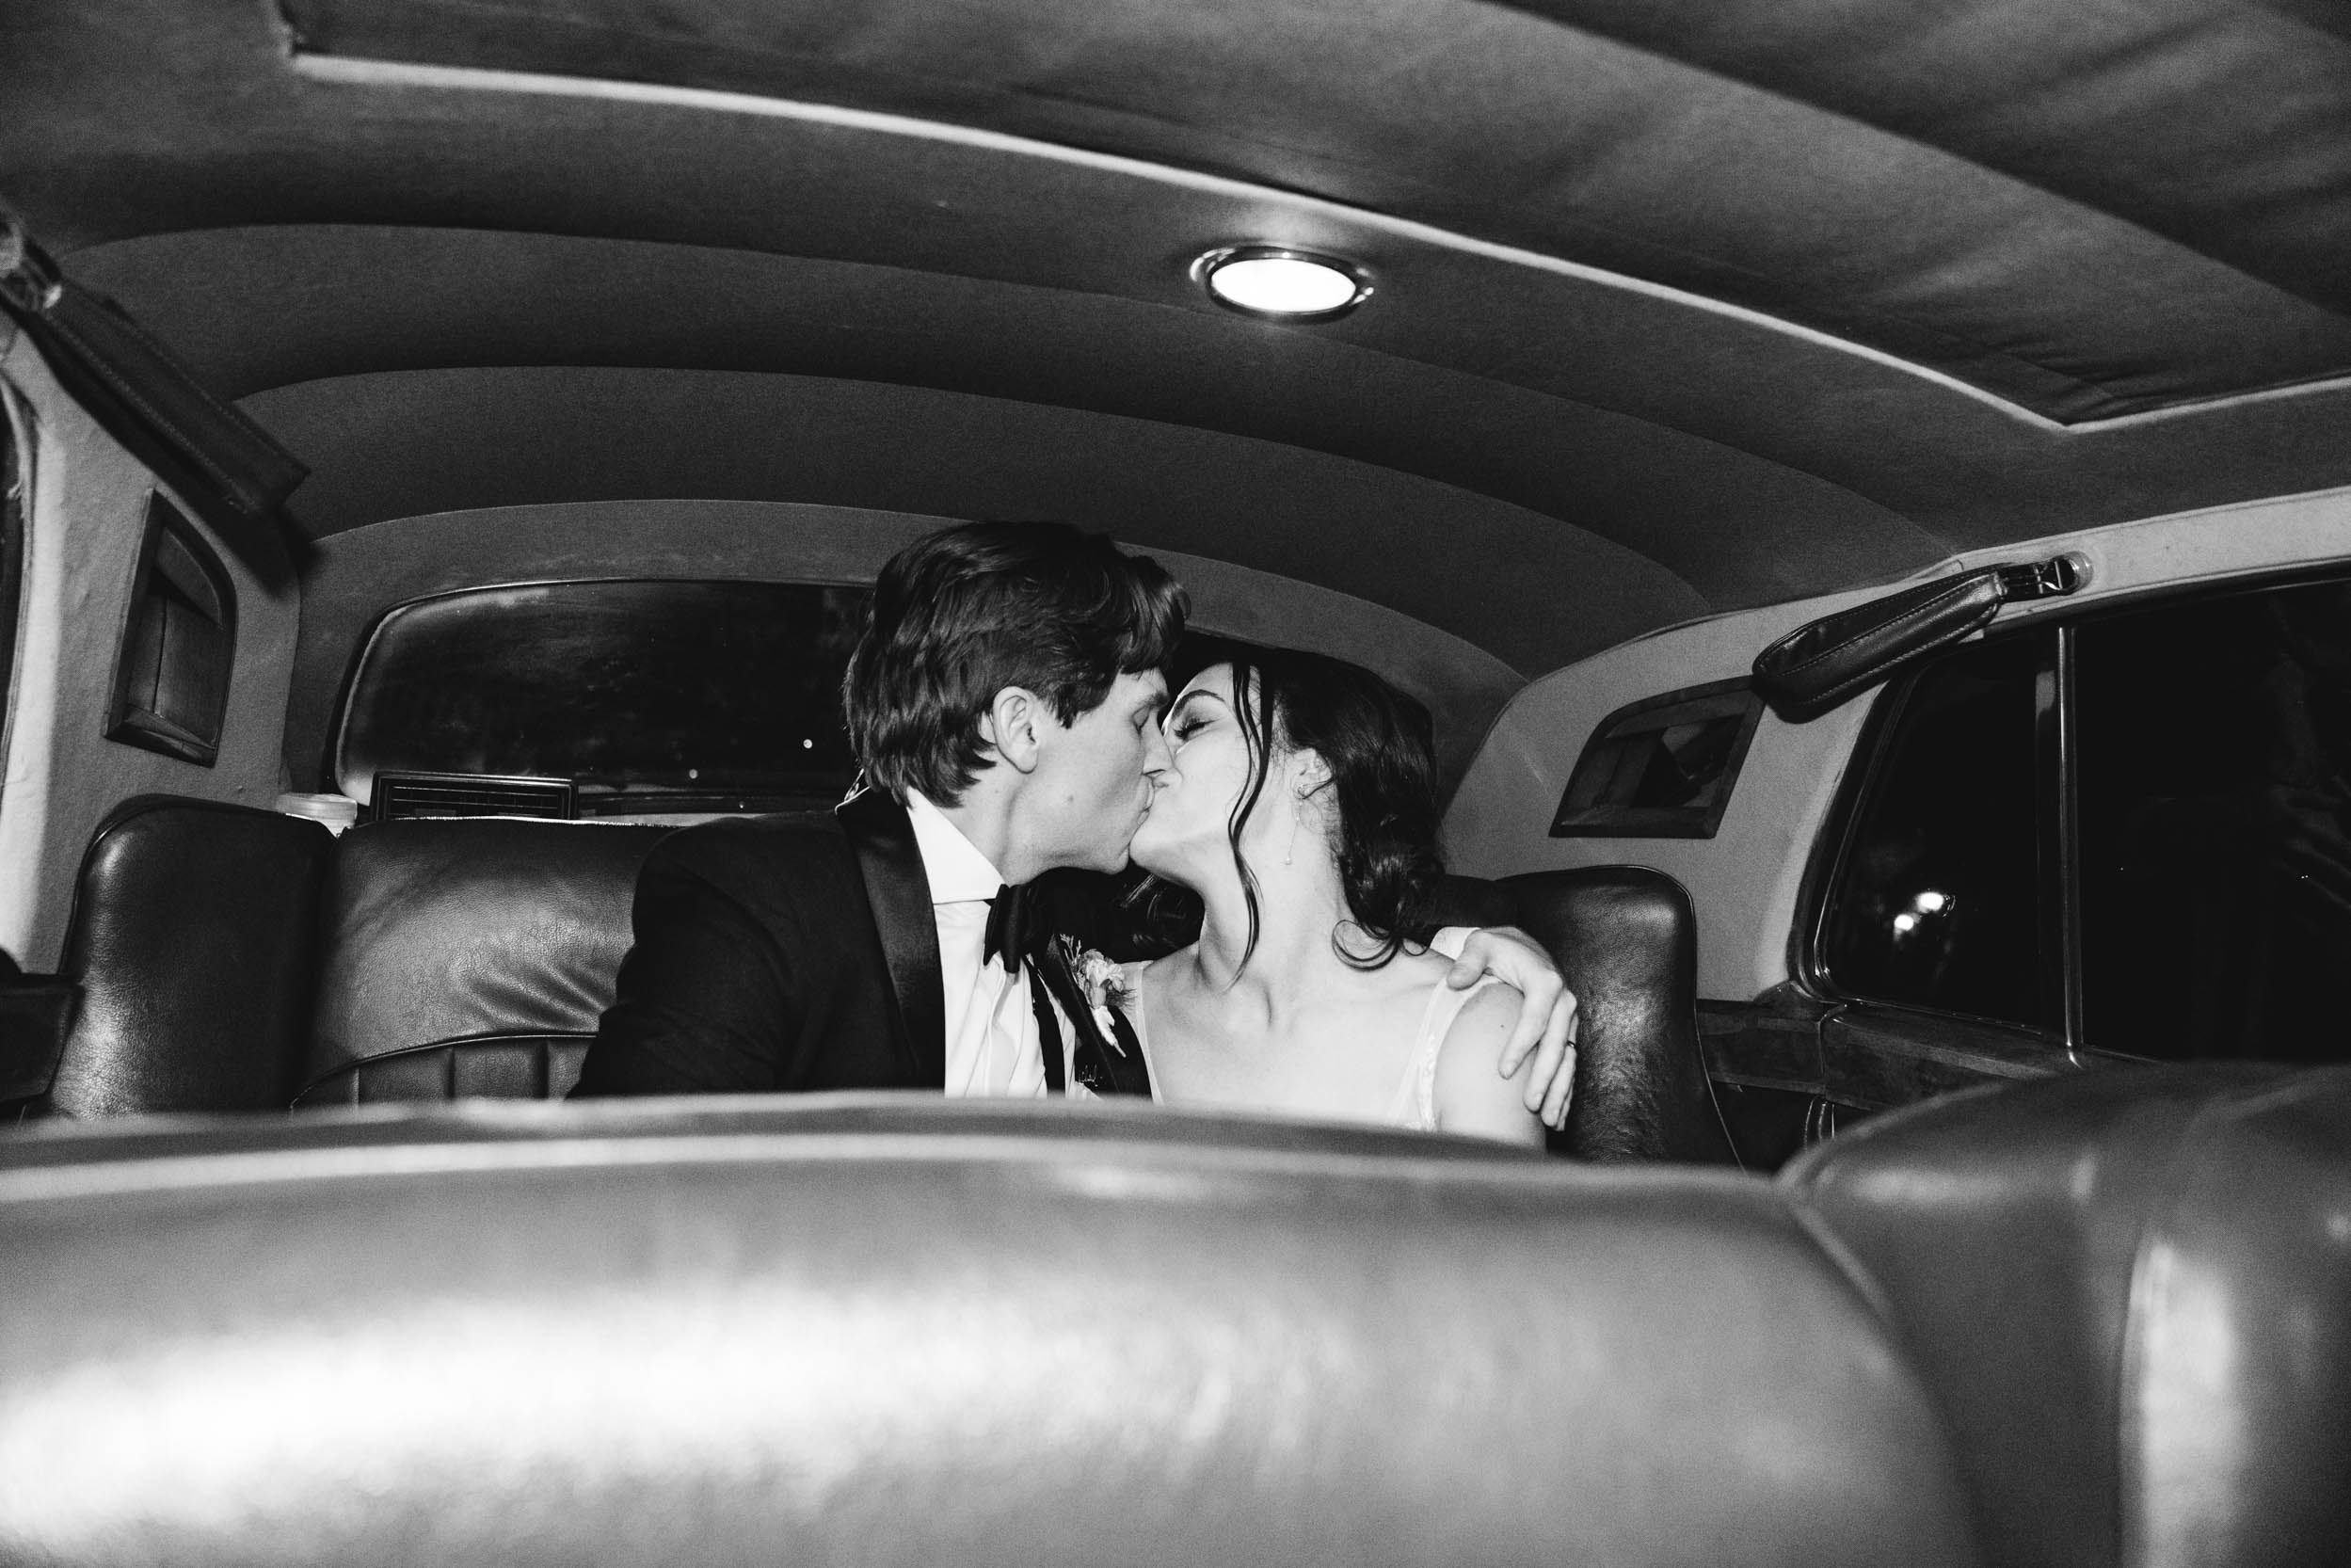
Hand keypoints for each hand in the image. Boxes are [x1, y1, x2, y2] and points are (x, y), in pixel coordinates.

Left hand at [1446, 925, 1576, 1128]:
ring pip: (1568, 1059)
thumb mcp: (1481, 944)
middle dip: (1544, 1078)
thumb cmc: (1499, 947)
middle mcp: (1563, 1001)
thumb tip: (1455, 981)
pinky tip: (1561, 1113)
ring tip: (1550, 1120)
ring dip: (1560, 1091)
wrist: (1524, 946)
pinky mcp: (1567, 1030)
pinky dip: (1566, 1088)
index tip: (1502, 1071)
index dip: (1520, 1047)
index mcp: (1545, 981)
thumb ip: (1468, 960)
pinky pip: (1570, 1062)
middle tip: (1529, 1105)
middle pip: (1555, 1045)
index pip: (1533, 1020)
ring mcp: (1568, 1018)